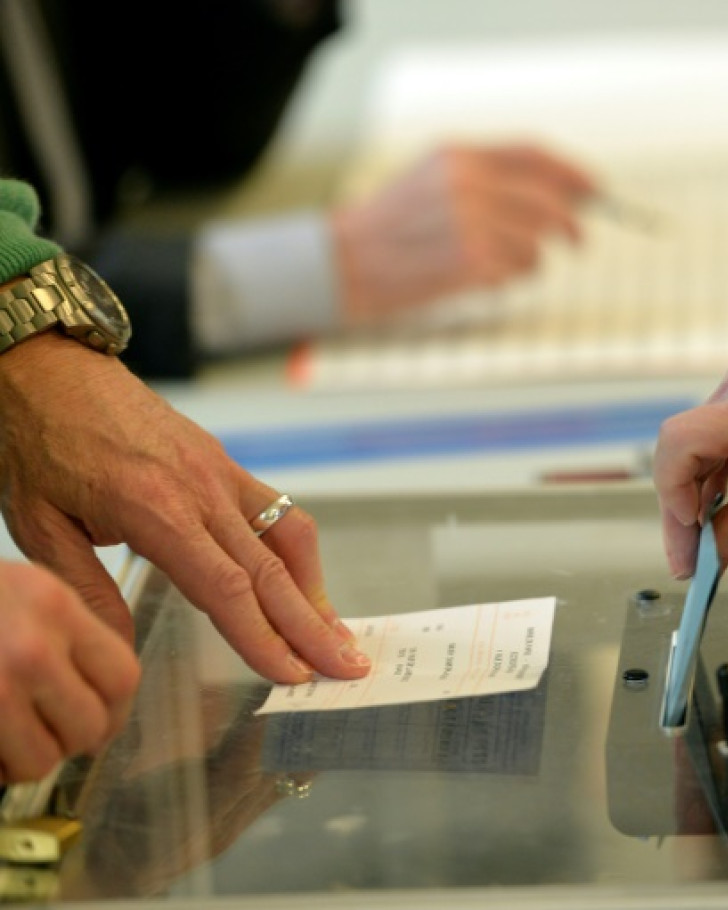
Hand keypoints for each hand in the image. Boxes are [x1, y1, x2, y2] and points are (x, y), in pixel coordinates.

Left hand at [0, 335, 370, 683]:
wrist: (50, 370)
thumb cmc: (38, 444)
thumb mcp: (38, 527)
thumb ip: (86, 592)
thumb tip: (119, 653)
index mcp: (155, 510)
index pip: (226, 588)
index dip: (264, 636)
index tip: (292, 673)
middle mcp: (202, 490)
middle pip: (271, 572)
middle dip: (312, 626)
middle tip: (348, 665)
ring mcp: (221, 472)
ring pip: (288, 539)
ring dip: (317, 591)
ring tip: (336, 633)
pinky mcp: (225, 462)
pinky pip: (278, 510)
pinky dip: (301, 553)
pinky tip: (306, 583)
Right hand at [0, 560, 138, 782]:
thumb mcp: (20, 590)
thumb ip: (65, 629)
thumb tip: (100, 686)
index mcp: (53, 606)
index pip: (123, 676)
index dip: (114, 709)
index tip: (100, 718)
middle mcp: (30, 647)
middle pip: (91, 725)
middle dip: (69, 738)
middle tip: (41, 728)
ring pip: (42, 760)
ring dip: (24, 758)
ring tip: (4, 732)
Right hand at [332, 143, 595, 323]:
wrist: (345, 261)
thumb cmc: (390, 226)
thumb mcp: (432, 177)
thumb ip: (488, 177)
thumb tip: (557, 190)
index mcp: (459, 155)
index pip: (534, 154)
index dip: (572, 172)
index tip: (595, 188)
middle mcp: (467, 183)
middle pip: (547, 201)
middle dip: (572, 223)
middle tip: (580, 239)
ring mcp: (471, 223)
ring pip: (537, 242)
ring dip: (530, 258)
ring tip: (498, 262)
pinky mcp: (472, 261)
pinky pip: (519, 270)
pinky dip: (512, 277)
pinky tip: (484, 275)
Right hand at [653, 351, 727, 577]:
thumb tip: (709, 556)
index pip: (682, 443)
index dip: (672, 494)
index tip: (687, 537)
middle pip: (680, 447)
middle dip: (678, 507)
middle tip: (687, 558)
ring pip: (691, 439)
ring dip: (690, 489)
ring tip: (701, 540)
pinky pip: (711, 427)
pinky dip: (709, 467)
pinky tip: (714, 503)